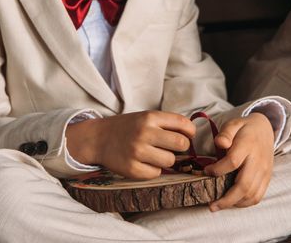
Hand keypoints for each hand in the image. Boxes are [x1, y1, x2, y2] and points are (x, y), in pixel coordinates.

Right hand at [66, 110, 195, 179]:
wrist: (98, 138)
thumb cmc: (128, 127)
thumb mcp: (146, 117)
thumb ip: (167, 123)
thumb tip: (192, 134)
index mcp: (150, 117)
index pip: (183, 124)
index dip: (190, 132)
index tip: (188, 135)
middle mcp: (144, 133)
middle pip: (181, 144)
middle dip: (181, 147)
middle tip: (172, 147)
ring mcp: (137, 152)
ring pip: (170, 160)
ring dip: (167, 159)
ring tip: (155, 154)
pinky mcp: (131, 169)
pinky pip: (156, 173)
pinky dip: (153, 169)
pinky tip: (144, 162)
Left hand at [203, 112, 273, 210]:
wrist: (265, 129)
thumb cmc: (245, 129)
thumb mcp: (233, 124)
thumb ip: (226, 133)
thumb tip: (220, 142)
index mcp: (248, 145)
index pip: (233, 162)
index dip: (218, 170)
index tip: (206, 171)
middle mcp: (258, 161)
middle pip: (244, 185)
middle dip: (226, 199)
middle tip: (211, 205)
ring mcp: (264, 171)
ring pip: (251, 194)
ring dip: (234, 203)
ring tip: (220, 204)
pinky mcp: (267, 178)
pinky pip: (258, 196)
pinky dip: (245, 203)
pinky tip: (233, 202)